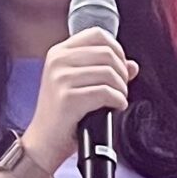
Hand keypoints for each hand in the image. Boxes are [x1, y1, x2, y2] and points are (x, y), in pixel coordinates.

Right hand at [21, 27, 136, 170]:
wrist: (43, 142)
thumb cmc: (63, 115)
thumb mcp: (80, 86)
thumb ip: (105, 71)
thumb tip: (133, 65)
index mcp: (58, 53)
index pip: (97, 34)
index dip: (117, 49)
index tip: (120, 68)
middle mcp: (57, 61)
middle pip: (108, 53)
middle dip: (122, 73)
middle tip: (121, 89)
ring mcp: (61, 79)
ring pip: (110, 73)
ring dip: (122, 89)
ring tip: (118, 100)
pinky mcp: (68, 98)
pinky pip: (106, 93)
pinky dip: (118, 101)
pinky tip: (116, 107)